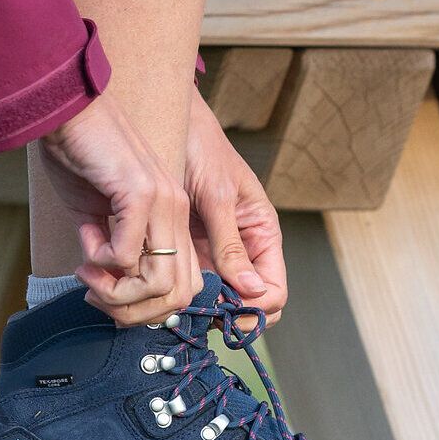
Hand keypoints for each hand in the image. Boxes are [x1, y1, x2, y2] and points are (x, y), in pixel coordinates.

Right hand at [39, 91, 202, 324]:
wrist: (64, 108)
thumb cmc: (78, 156)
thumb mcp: (101, 214)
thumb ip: (114, 249)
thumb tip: (110, 284)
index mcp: (173, 219)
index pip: (184, 288)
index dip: (148, 308)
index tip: (107, 294)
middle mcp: (176, 213)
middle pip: (177, 296)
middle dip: (133, 311)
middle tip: (97, 294)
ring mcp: (163, 202)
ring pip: (158, 284)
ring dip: (117, 292)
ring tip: (89, 272)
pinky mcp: (139, 193)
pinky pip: (125, 255)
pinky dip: (100, 260)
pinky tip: (85, 240)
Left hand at [185, 87, 286, 324]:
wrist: (165, 122)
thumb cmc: (199, 147)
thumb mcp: (217, 195)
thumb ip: (231, 244)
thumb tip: (251, 290)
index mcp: (262, 235)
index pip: (274, 292)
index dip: (255, 309)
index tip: (227, 309)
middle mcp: (244, 251)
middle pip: (250, 307)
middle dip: (230, 317)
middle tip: (199, 314)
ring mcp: (217, 256)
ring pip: (220, 304)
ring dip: (204, 312)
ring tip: (177, 307)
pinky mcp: (191, 255)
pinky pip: (194, 290)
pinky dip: (183, 298)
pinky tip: (164, 294)